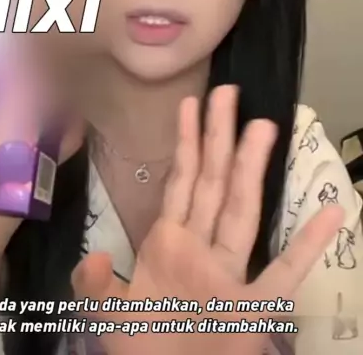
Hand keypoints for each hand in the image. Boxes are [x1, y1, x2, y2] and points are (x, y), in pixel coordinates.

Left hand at [72, 86, 342, 354]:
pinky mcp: (252, 308)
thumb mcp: (108, 314)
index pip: (181, 181)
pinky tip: (331, 213)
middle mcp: (201, 247)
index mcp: (169, 243)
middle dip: (218, 137)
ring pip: (242, 209)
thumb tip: (92, 255)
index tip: (189, 104)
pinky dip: (308, 244)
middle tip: (227, 93)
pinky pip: (284, 272)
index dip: (185, 143)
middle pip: (213, 182)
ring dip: (252, 169)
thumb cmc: (142, 349)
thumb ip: (94, 283)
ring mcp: (229, 273)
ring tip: (265, 127)